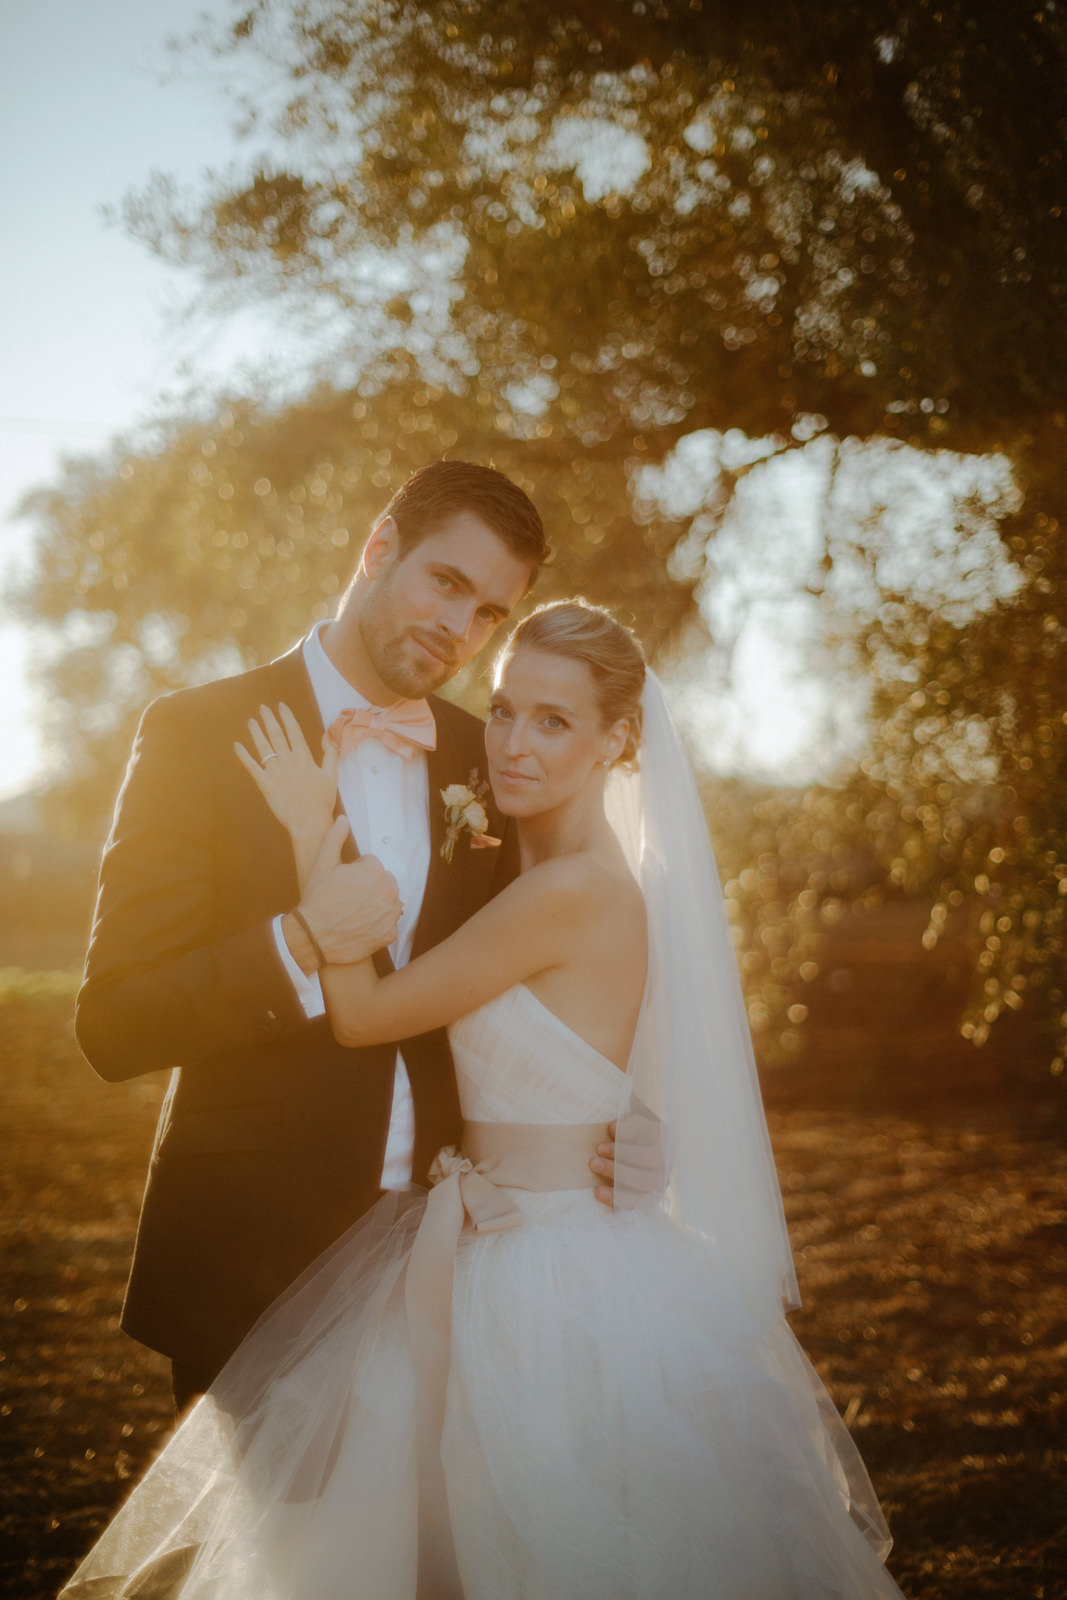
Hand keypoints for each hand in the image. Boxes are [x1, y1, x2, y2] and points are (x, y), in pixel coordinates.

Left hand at [235, 703, 337, 854]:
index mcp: (304, 757)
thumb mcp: (331, 776)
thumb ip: (330, 755)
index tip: (281, 706)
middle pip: (276, 735)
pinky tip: (237, 746)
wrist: (309, 822)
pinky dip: (243, 756)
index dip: (286, 717)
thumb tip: (328, 737)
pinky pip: (252, 767)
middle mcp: (288, 761)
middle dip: (269, 719)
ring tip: (251, 721)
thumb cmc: (322, 801)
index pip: (293, 731)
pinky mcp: (265, 784)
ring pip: (263, 747)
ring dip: (256, 733)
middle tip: (262, 708)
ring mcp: (275, 772)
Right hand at [285, 816, 402, 970]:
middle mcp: (389, 890)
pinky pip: (388, 925)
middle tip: (348, 900)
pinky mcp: (390, 933)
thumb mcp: (323, 864)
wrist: (313, 937)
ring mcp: (391, 913)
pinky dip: (377, 927)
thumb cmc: (317, 899)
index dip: (355, 874)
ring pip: (388, 903)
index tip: (343, 885)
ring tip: (354, 914)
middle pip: (383, 883)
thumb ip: (335, 837)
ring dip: (376, 906)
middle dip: (369, 888)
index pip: (372, 865)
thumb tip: (343, 818)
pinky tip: (360, 927)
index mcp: (375, 870)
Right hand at [591, 1112, 667, 1209]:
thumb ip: (611, 1184)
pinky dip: (626, 1130)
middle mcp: (661, 1176)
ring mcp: (663, 1153)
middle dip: (615, 1171)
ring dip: (619, 1151)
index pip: (635, 1201)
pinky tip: (611, 1129)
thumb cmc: (628, 1165)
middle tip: (593, 1164)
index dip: (616, 1198)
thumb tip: (591, 1186)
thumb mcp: (622, 1180)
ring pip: (644, 1156)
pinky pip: (644, 1131)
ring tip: (599, 1148)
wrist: (649, 1140)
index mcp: (650, 1194)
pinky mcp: (661, 1132)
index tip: (597, 1192)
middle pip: (640, 1179)